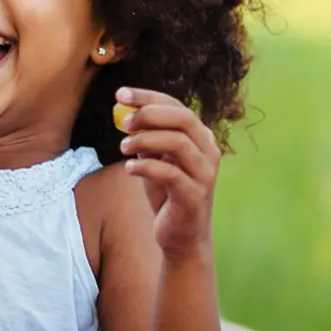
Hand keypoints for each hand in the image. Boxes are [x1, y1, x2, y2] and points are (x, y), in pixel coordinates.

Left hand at [114, 89, 219, 257]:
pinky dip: (146, 167)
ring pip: (178, 143)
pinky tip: (129, 169)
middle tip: (123, 121)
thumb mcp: (155, 160)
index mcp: (200, 138)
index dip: (148, 97)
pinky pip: (171, 174)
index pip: (177, 106)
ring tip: (122, 147)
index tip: (120, 94)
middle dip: (149, 114)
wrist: (180, 236)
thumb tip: (125, 113)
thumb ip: (146, 138)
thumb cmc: (167, 194)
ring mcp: (205, 174)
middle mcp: (209, 152)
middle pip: (183, 119)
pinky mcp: (194, 196)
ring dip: (146, 141)